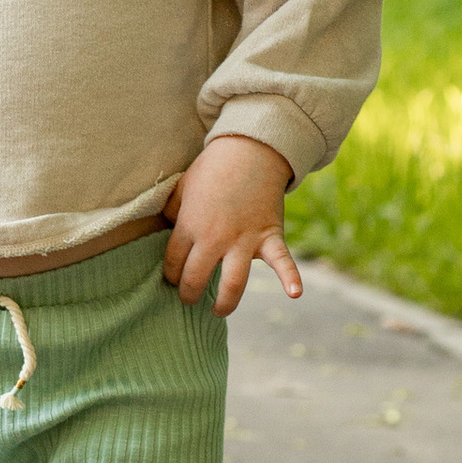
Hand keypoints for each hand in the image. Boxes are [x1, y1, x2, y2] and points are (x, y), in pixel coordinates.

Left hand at [161, 137, 299, 315]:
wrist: (249, 151)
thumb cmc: (213, 168)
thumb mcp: (182, 186)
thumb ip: (173, 211)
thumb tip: (167, 228)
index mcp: (190, 225)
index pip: (173, 262)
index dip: (170, 274)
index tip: (173, 278)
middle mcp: (214, 238)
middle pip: (196, 278)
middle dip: (189, 294)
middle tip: (189, 299)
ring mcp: (243, 240)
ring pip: (233, 283)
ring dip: (224, 303)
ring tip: (218, 312)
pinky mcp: (269, 236)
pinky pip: (282, 261)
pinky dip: (291, 278)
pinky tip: (295, 294)